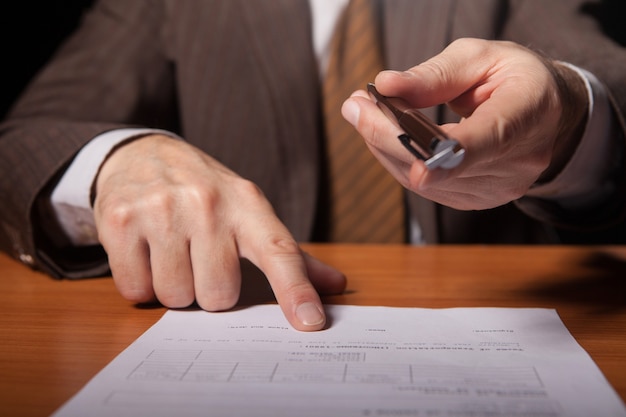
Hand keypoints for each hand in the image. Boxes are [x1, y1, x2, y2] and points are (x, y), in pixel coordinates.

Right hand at [93, 134, 345, 330]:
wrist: (143, 155)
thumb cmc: (206, 194)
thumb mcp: (249, 212)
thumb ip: (289, 254)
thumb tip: (335, 285)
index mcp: (248, 204)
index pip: (279, 252)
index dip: (296, 290)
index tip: (311, 322)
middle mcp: (208, 203)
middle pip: (218, 295)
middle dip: (208, 291)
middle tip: (199, 260)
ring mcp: (162, 209)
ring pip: (176, 296)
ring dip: (174, 287)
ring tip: (171, 252)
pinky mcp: (121, 219)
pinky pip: (135, 289)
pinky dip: (140, 283)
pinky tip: (143, 252)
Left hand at [342, 38, 587, 209]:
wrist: (544, 113)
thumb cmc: (513, 78)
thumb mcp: (480, 57)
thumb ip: (435, 75)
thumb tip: (386, 86)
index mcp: (526, 116)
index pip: (488, 143)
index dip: (451, 159)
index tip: (419, 166)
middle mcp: (515, 164)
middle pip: (438, 165)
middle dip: (386, 135)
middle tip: (356, 105)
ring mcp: (494, 190)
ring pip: (422, 180)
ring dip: (384, 146)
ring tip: (364, 111)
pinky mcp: (473, 200)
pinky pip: (423, 186)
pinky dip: (397, 159)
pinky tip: (383, 134)